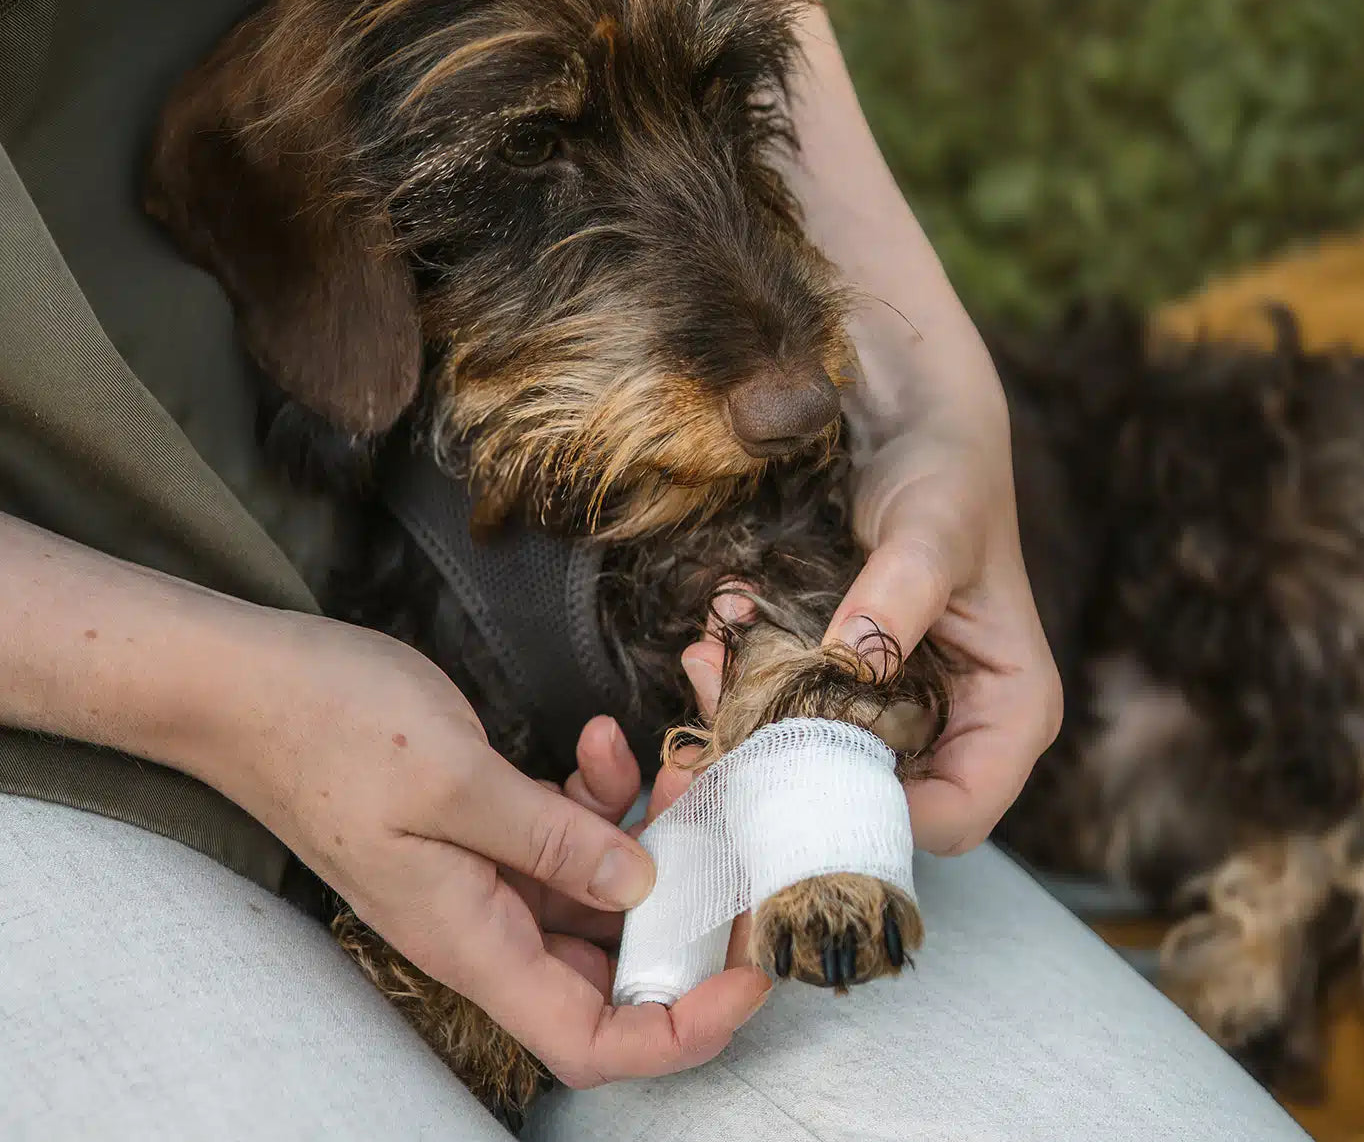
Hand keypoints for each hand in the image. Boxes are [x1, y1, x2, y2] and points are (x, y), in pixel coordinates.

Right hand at [204, 616, 769, 1087]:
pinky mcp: (487, 824)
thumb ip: (552, 838)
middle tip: (732, 830)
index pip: (592, 1039)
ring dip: (646, 832)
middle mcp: (486, 921)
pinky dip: (598, 793)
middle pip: (614, 962)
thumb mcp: (451, 780)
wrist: (251, 684)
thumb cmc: (330, 730)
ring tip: (665, 761)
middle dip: (686, 905)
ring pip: (600, 886)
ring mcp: (486, 872)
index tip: (752, 970)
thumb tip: (642, 887)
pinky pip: (568, 831)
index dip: (681, 1027)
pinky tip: (598, 737)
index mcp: (472, 940)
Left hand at [682, 336, 1062, 857]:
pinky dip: (744, 695)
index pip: (958, 814)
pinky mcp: (844, 690)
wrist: (908, 434)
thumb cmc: (946, 478)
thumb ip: (899, 595)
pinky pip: (789, 718)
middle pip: (876, 802)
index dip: (880, 817)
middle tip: (714, 731)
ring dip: (750, 733)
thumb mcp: (933, 530)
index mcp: (1010, 713)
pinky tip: (712, 645)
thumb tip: (852, 660)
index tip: (795, 775)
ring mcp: (896, 715)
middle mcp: (956, 731)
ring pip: (819, 766)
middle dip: (791, 775)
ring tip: (707, 667)